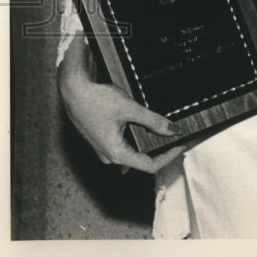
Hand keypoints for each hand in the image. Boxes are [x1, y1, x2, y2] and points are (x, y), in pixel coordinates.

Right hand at [58, 45, 184, 173]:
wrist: (74, 91)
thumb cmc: (96, 100)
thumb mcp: (129, 109)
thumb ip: (153, 121)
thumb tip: (173, 130)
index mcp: (115, 154)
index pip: (149, 165)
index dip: (169, 156)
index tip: (182, 144)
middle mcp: (109, 156)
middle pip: (142, 161)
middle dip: (161, 150)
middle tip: (178, 138)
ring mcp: (105, 149)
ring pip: (134, 153)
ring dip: (150, 144)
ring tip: (167, 133)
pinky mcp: (104, 140)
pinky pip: (125, 145)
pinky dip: (139, 140)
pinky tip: (148, 132)